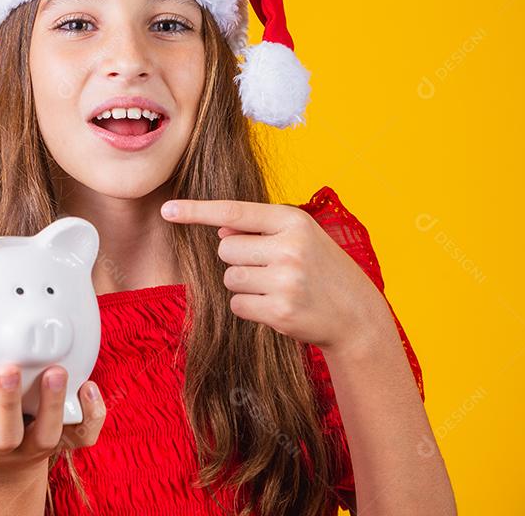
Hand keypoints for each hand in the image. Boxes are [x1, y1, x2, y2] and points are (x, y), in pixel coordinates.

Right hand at [0, 339, 105, 469]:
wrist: (7, 461)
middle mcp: (0, 446)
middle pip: (4, 434)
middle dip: (6, 404)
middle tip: (8, 369)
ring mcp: (35, 446)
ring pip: (48, 434)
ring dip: (54, 404)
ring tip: (58, 372)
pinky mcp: (65, 442)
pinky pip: (83, 435)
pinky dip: (91, 414)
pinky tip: (89, 384)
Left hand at [160, 198, 391, 351]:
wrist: (357, 315)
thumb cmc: (321, 269)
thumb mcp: (300, 236)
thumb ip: (260, 229)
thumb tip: (220, 231)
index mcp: (292, 221)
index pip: (233, 213)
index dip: (196, 211)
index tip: (167, 210)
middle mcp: (289, 248)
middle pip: (224, 250)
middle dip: (237, 259)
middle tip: (270, 268)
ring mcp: (285, 281)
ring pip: (229, 278)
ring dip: (244, 284)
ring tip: (277, 287)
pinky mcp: (280, 311)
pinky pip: (237, 304)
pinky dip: (250, 307)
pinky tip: (277, 305)